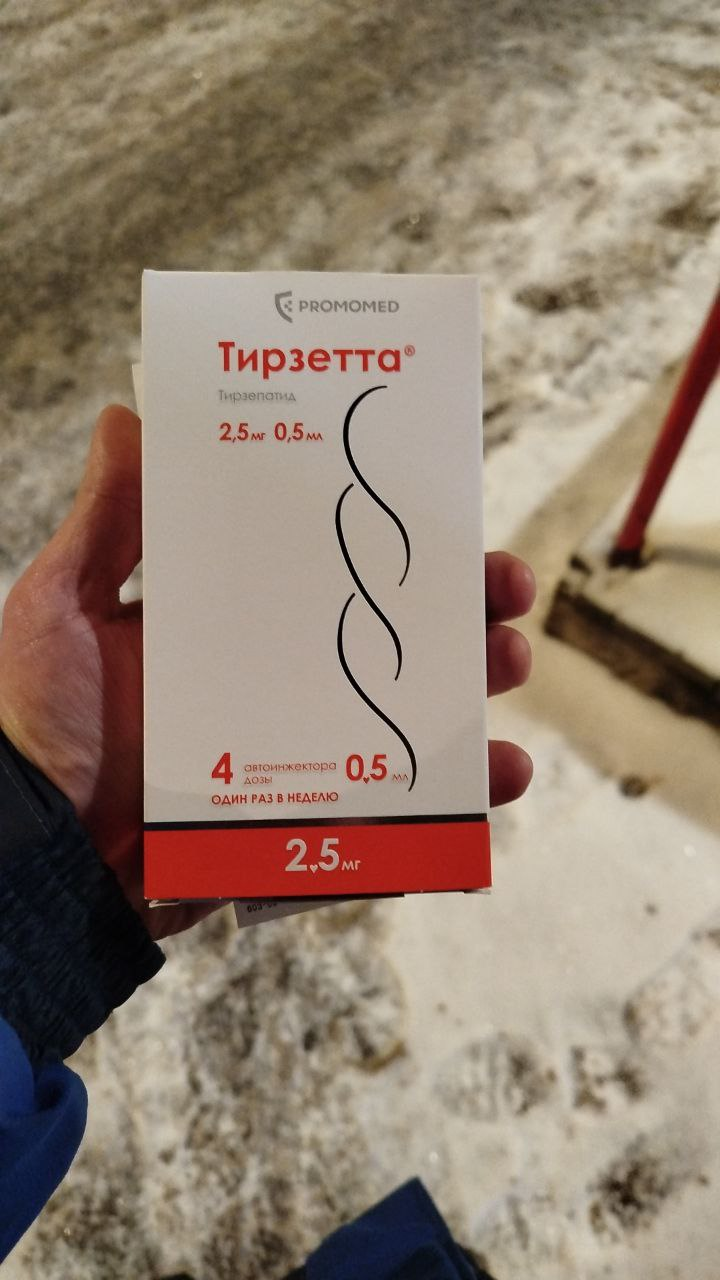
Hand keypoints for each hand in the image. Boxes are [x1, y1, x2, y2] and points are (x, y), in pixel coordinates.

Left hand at [0, 406, 533, 939]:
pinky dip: (453, 802)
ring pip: (409, 720)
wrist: (37, 856)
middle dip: (458, 616)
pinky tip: (496, 780)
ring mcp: (297, 757)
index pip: (331, 574)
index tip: (450, 519)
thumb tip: (127, 415)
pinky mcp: (304, 825)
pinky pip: (395, 813)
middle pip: (388, 643)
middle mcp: (275, 685)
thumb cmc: (40, 724)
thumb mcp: (63, 606)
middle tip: (504, 596)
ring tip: (506, 667)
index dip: (394, 548)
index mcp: (233, 626)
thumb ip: (106, 523)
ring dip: (471, 692)